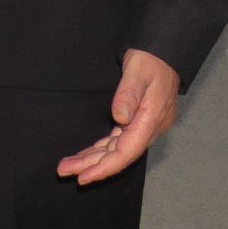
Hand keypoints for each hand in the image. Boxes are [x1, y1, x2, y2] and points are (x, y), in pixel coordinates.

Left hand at [56, 49, 180, 183]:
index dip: (105, 168)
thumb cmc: (151, 59)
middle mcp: (149, 128)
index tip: (83, 177)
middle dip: (92, 166)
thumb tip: (120, 118)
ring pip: (117, 149)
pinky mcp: (139, 121)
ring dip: (94, 159)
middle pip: (119, 155)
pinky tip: (88, 155)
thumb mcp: (138, 71)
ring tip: (69, 166)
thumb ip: (128, 94)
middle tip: (63, 171)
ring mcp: (144, 126)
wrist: (164, 51)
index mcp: (151, 120)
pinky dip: (102, 148)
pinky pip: (118, 140)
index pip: (127, 153)